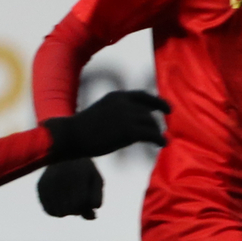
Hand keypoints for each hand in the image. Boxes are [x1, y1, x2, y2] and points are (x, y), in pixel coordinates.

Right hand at [38, 159, 104, 218]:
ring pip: (59, 213)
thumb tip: (92, 217)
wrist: (64, 151)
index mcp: (76, 175)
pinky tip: (62, 204)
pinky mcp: (40, 187)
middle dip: (78, 209)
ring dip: (68, 212)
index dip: (87, 206)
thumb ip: (96, 198)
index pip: (81, 203)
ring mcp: (48, 184)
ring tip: (71, 201)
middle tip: (79, 200)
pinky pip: (49, 211)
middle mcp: (60, 179)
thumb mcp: (96, 180)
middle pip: (70, 210)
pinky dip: (57, 211)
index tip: (88, 199)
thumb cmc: (85, 169)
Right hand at [43, 91, 169, 160]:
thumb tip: (137, 121)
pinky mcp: (130, 131)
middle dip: (154, 124)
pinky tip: (163, 144)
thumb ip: (118, 111)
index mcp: (116, 96)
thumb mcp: (103, 111)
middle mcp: (125, 103)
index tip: (169, 109)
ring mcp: (128, 116)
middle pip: (148, 114)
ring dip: (156, 133)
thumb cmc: (83, 128)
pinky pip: (152, 135)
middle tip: (158, 132)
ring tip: (160, 140)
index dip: (157, 102)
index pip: (142, 96)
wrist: (72, 135)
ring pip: (151, 124)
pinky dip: (160, 140)